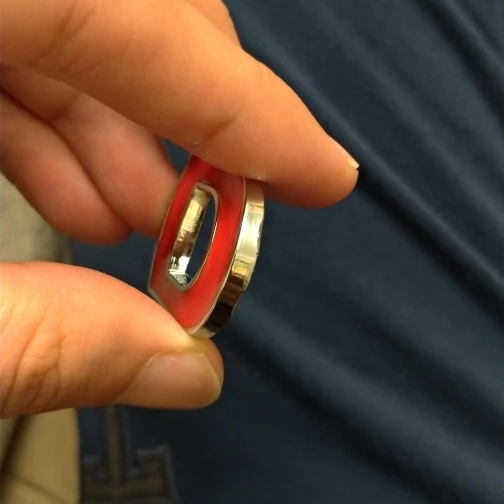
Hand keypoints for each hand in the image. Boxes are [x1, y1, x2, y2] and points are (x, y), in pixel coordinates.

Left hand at [0, 0, 358, 417]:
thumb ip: (32, 341)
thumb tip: (176, 374)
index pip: (131, 18)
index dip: (242, 102)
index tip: (319, 171)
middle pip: (127, 12)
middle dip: (196, 117)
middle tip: (228, 207)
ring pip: (79, 29)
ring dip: (127, 133)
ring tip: (140, 218)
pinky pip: (23, 47)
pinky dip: (59, 122)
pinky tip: (76, 192)